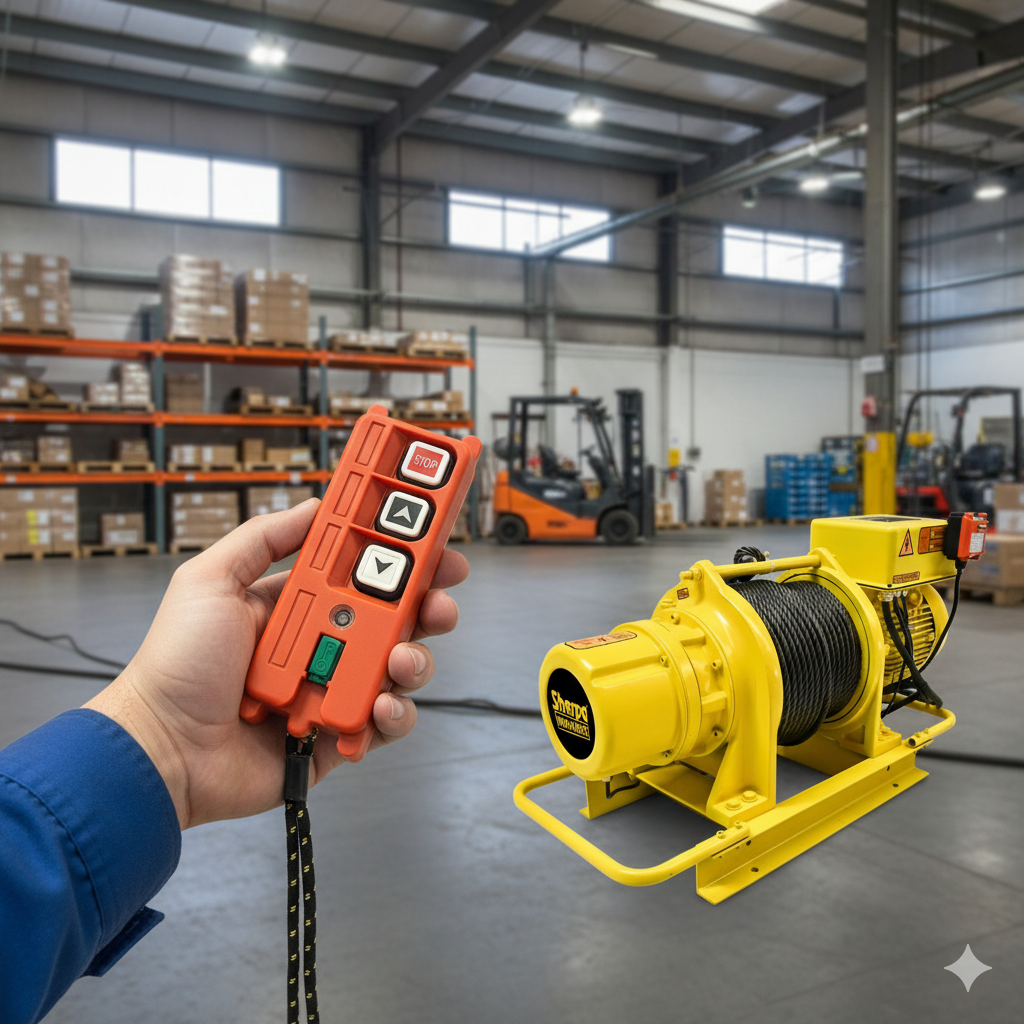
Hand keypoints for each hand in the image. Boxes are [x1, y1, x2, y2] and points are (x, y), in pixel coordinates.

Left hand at [84, 499, 467, 828]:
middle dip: (427, 607)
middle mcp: (323, 644)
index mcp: (298, 604)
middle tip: (438, 603)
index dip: (402, 558)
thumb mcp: (210, 580)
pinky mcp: (339, 736)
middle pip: (395, 618)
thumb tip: (315, 507)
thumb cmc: (176, 666)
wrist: (164, 747)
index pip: (362, 572)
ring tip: (399, 662)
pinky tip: (377, 706)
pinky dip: (393, 714)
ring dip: (413, 660)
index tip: (433, 545)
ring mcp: (333, 690)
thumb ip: (264, 538)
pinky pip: (386, 722)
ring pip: (399, 668)